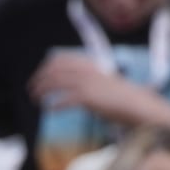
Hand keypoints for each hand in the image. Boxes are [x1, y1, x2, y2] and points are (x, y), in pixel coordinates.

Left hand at [28, 53, 158, 124]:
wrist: (137, 105)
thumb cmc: (121, 98)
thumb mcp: (103, 83)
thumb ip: (87, 81)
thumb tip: (70, 86)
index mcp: (90, 64)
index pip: (61, 59)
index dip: (46, 67)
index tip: (38, 77)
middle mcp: (87, 70)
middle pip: (54, 69)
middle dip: (39, 78)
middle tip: (31, 90)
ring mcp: (87, 83)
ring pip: (55, 82)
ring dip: (42, 90)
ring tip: (36, 99)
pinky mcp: (88, 97)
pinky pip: (63, 100)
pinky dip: (54, 105)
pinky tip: (49, 110)